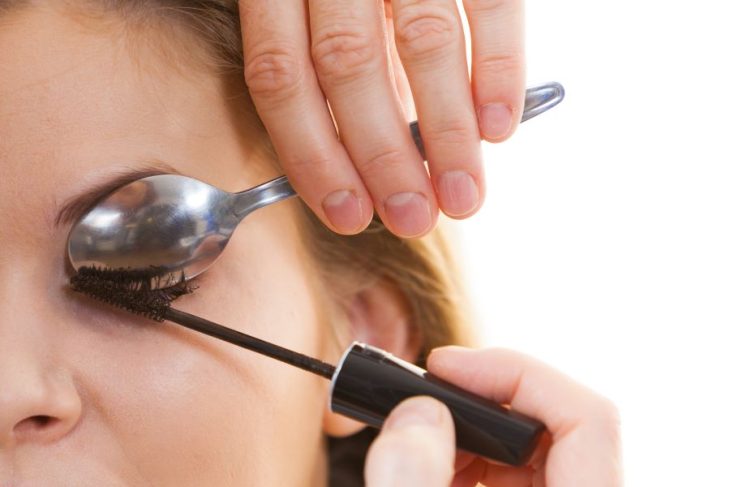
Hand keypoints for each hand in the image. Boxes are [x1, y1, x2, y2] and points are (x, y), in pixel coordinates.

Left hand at [239, 0, 524, 237]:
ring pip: (421, 43)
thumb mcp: (314, 5)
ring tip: (463, 196)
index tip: (347, 215)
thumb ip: (329, 64)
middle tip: (411, 219)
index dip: (312, 155)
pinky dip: (498, 70)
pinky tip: (500, 130)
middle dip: (381, 157)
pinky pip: (490, 4)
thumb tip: (362, 161)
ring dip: (446, 134)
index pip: (282, 76)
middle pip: (348, 67)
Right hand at [364, 347, 622, 485]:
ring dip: (473, 427)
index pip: (588, 419)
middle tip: (423, 399)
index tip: (446, 366)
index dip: (518, 372)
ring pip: (538, 444)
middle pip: (560, 421)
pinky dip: (472, 456)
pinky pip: (520, 471)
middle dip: (484, 397)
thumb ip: (414, 483)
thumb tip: (420, 413)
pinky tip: (434, 463)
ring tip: (420, 437)